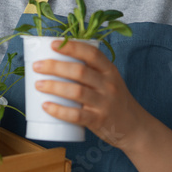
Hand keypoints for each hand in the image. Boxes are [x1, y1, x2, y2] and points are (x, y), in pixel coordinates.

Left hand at [32, 39, 149, 149]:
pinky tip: (46, 106)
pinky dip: (59, 110)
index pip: (91, 53)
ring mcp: (104, 103)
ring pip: (76, 92)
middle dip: (55, 67)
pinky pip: (76, 115)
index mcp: (110, 70)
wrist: (134, 127)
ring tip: (38, 85)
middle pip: (79, 71)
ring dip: (54, 86)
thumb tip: (57, 60)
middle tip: (37, 66)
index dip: (71, 47)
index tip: (53, 44)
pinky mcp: (99, 120)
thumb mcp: (110, 80)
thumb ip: (91, 71)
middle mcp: (108, 85)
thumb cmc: (115, 101)